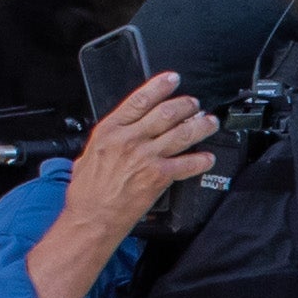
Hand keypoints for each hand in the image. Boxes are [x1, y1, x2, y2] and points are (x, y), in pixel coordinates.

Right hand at [65, 71, 215, 236]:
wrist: (91, 218)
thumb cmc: (87, 192)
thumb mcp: (88, 154)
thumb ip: (108, 140)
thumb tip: (120, 132)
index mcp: (110, 130)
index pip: (140, 100)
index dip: (160, 86)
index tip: (172, 79)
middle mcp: (130, 140)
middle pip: (166, 113)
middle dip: (186, 105)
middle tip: (195, 105)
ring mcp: (146, 157)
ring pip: (182, 133)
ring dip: (201, 126)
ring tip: (210, 122)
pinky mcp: (159, 177)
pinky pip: (188, 164)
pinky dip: (202, 160)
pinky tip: (208, 158)